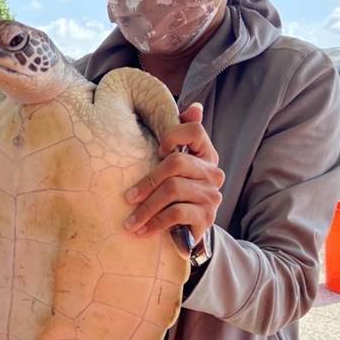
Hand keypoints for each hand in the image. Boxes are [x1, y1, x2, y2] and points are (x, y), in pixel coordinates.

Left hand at [123, 103, 224, 244]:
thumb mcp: (173, 168)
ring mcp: (211, 195)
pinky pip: (177, 213)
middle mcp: (212, 172)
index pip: (195, 131)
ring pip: (173, 190)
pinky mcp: (207, 217)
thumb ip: (179, 140)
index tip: (157, 149)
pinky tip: (142, 231)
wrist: (187, 233)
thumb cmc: (175, 194)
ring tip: (129, 222)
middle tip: (128, 197)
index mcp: (204, 154)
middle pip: (177, 162)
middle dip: (148, 181)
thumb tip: (195, 107)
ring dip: (146, 208)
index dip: (173, 135)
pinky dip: (155, 222)